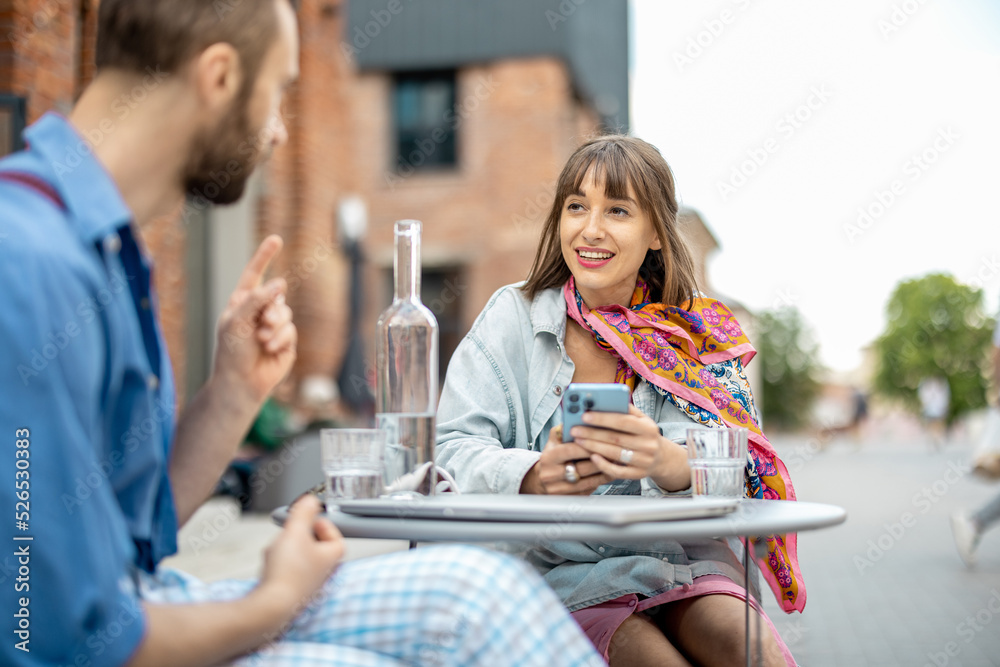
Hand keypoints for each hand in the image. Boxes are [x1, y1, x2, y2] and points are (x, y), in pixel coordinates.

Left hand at [213, 235, 296, 406]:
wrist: (240, 382)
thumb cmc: (231, 352)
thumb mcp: (237, 321)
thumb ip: (256, 299)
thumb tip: (279, 283)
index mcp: (243, 302)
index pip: (254, 274)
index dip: (264, 256)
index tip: (276, 239)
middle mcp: (259, 311)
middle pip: (276, 295)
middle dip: (272, 309)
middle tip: (261, 324)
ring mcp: (273, 326)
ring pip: (286, 313)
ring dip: (275, 326)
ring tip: (262, 340)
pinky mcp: (286, 341)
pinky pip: (290, 330)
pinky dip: (280, 339)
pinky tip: (269, 350)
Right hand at [257, 495, 343, 616]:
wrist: (271, 606)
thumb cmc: (288, 571)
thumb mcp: (296, 530)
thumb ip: (304, 511)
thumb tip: (311, 499)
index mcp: (332, 556)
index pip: (336, 535)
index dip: (322, 524)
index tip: (308, 519)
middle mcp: (323, 571)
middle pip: (314, 544)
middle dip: (297, 536)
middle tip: (289, 533)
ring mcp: (308, 582)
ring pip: (297, 556)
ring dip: (284, 549)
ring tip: (276, 552)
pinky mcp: (292, 591)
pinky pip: (285, 570)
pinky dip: (276, 565)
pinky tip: (269, 566)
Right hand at [520, 425, 613, 494]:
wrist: (542, 480)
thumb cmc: (552, 457)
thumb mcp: (553, 441)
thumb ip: (564, 429)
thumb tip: (577, 418)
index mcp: (548, 458)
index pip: (570, 450)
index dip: (588, 444)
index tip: (602, 438)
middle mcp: (552, 474)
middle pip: (583, 467)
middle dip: (601, 458)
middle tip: (616, 450)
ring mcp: (560, 489)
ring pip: (590, 480)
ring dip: (606, 470)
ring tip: (617, 461)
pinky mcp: (570, 498)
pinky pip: (590, 489)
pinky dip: (602, 480)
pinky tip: (610, 472)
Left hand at [569, 405, 689, 490]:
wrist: (661, 457)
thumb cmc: (644, 434)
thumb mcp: (642, 419)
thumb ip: (626, 410)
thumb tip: (603, 401)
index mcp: (648, 427)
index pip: (623, 421)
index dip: (603, 418)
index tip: (584, 415)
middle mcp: (648, 445)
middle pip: (616, 438)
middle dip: (592, 433)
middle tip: (574, 430)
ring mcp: (644, 461)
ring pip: (614, 454)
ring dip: (593, 447)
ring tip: (578, 440)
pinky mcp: (638, 475)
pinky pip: (617, 471)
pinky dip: (603, 465)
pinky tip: (592, 457)